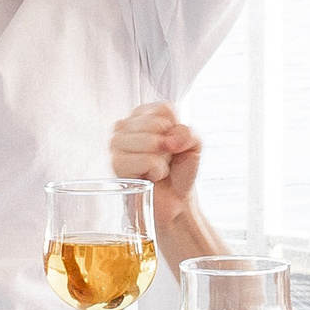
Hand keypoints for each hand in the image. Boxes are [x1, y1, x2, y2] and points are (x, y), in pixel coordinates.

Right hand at [109, 102, 201, 228]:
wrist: (174, 200)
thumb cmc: (180, 170)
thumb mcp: (193, 145)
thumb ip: (188, 133)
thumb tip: (172, 137)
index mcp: (144, 115)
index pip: (162, 109)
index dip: (175, 129)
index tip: (174, 143)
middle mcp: (127, 126)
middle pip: (154, 124)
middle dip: (168, 145)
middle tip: (165, 158)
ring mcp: (117, 144)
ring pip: (148, 141)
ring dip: (161, 159)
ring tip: (157, 167)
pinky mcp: (116, 164)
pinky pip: (145, 160)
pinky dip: (155, 171)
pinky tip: (150, 176)